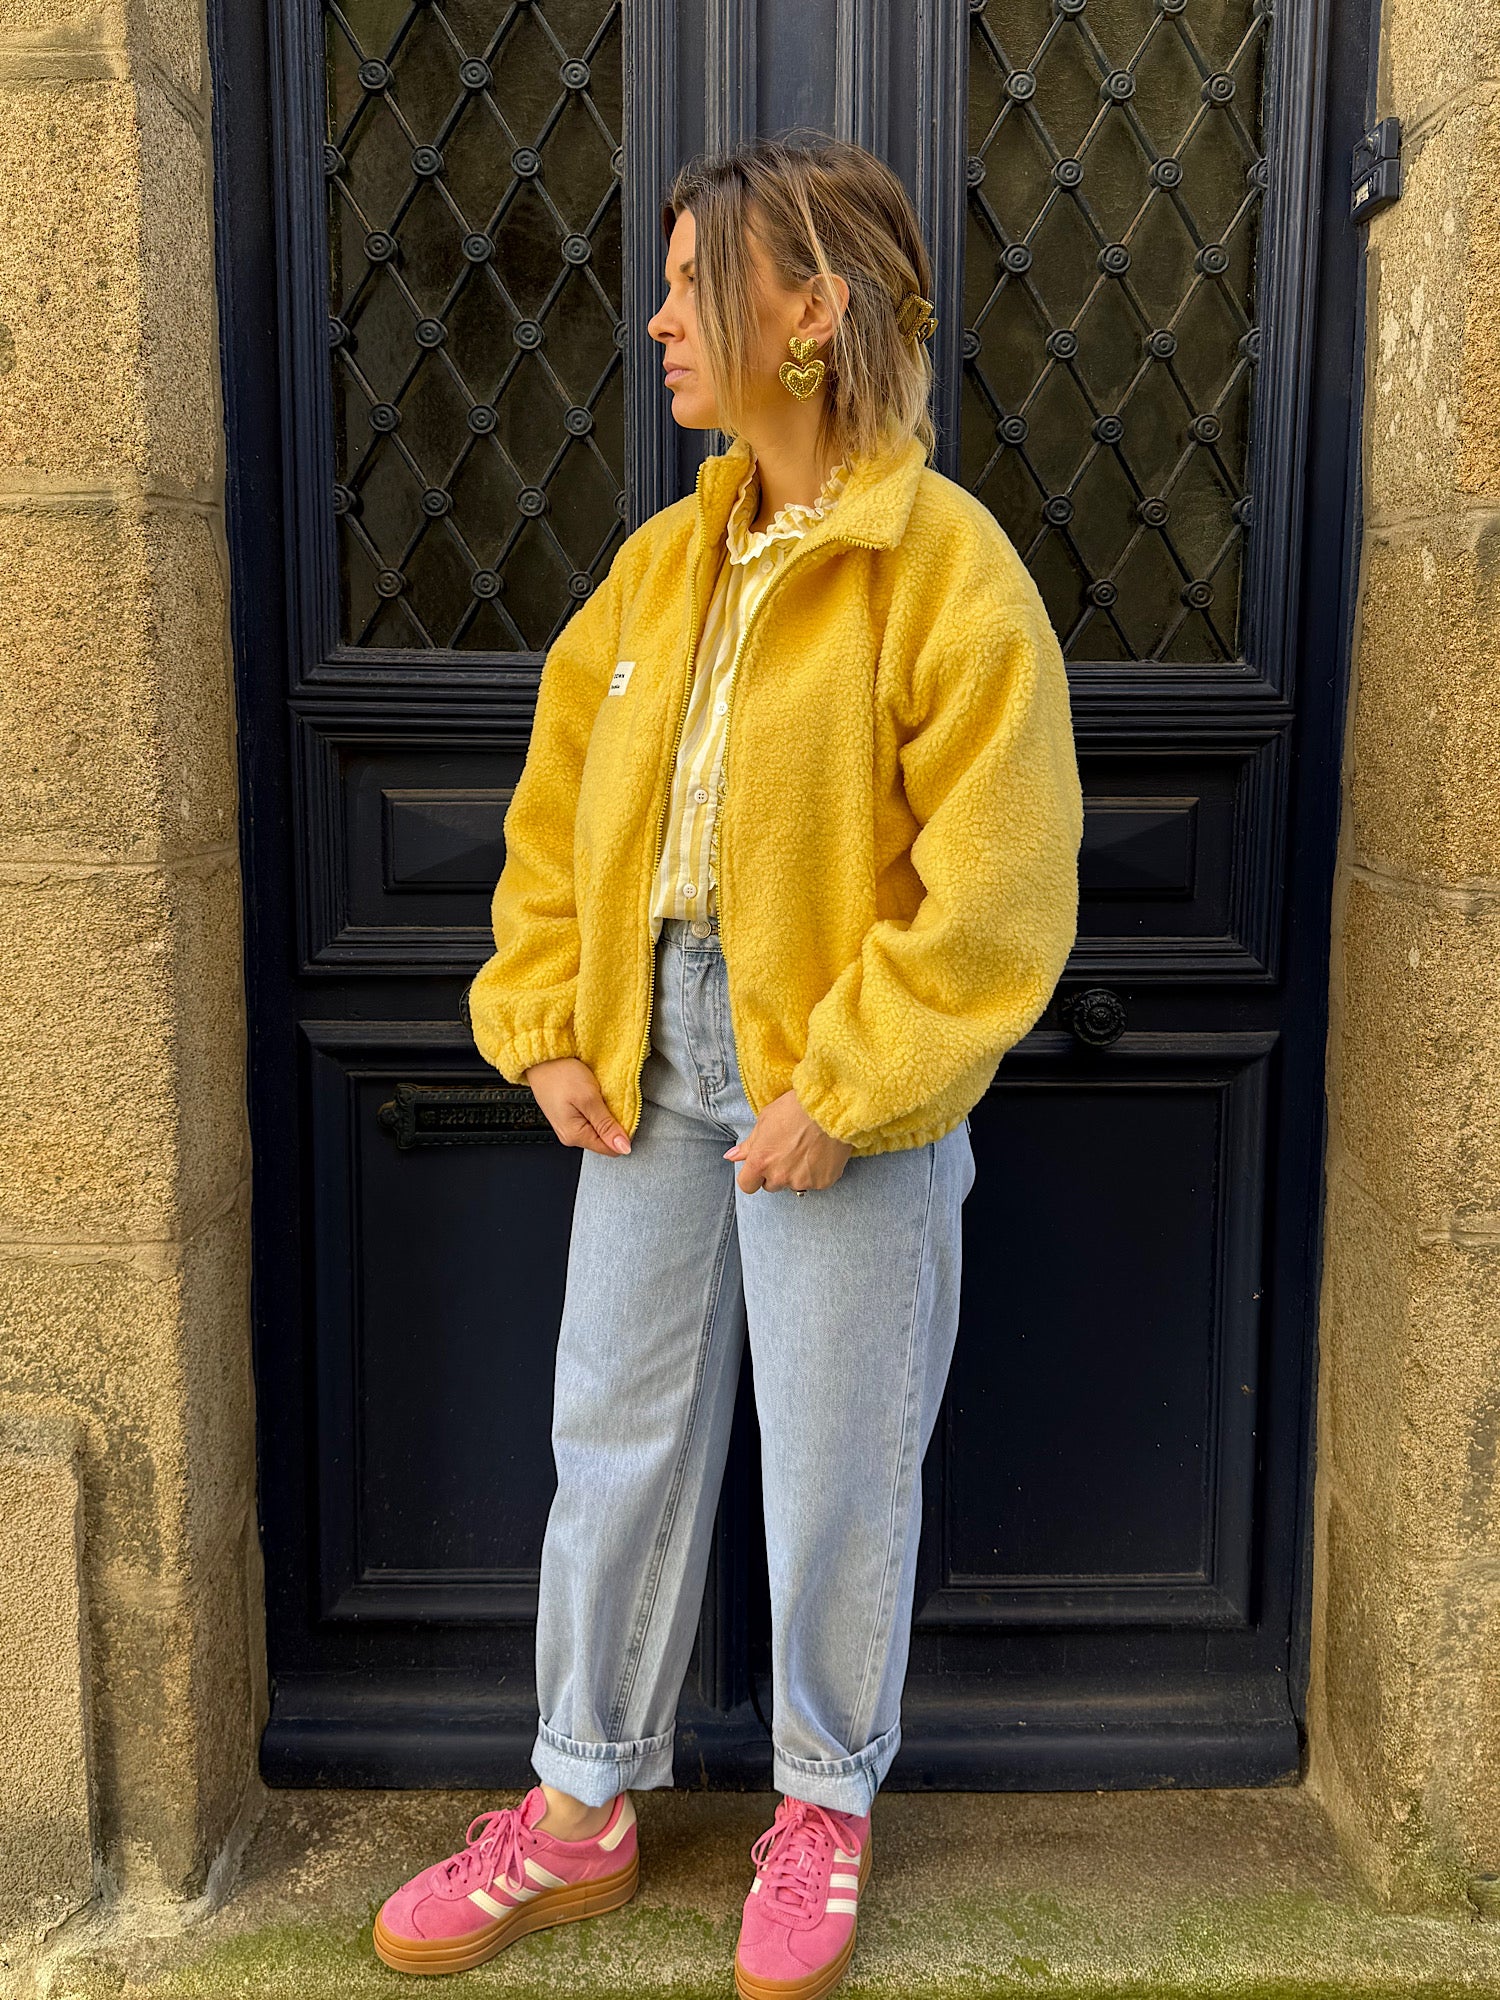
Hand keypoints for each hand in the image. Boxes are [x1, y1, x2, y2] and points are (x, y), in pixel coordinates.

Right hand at [523, 1057, 632, 1155]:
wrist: (542, 1058)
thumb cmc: (560, 1074)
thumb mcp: (589, 1099)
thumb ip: (607, 1126)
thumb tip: (623, 1148)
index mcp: (575, 1136)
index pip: (611, 1149)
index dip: (622, 1133)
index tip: (622, 1114)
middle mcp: (570, 1136)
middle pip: (605, 1139)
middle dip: (613, 1123)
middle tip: (606, 1101)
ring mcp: (568, 1126)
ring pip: (598, 1128)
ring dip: (604, 1114)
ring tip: (597, 1096)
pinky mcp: (569, 1116)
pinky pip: (590, 1119)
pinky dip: (596, 1108)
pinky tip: (592, 1096)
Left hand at [723, 1089, 852, 1193]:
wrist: (831, 1106)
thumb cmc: (795, 1108)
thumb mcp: (765, 1121)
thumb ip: (748, 1145)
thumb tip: (730, 1157)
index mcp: (760, 1162)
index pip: (747, 1185)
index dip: (752, 1176)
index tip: (760, 1166)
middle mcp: (779, 1176)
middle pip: (771, 1185)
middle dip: (776, 1173)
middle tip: (788, 1151)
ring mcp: (802, 1181)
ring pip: (794, 1184)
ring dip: (797, 1173)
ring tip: (807, 1149)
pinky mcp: (823, 1182)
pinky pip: (816, 1182)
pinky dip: (817, 1172)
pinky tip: (821, 1153)